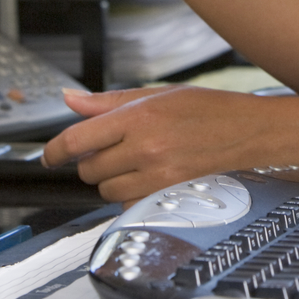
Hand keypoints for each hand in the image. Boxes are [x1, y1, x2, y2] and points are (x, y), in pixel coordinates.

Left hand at [43, 86, 298, 202]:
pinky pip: (127, 203)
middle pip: (88, 168)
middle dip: (90, 161)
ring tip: (131, 161)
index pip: (78, 139)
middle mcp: (145, 148)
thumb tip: (70, 100)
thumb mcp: (156, 94)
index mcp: (138, 117)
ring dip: (109, 178)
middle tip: (108, 149)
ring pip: (105, 189)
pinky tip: (144, 177)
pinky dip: (128, 194)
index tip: (50, 155)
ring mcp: (156, 175)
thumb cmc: (207, 109)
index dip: (55, 150)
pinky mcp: (167, 194)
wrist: (248, 131)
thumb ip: (107, 102)